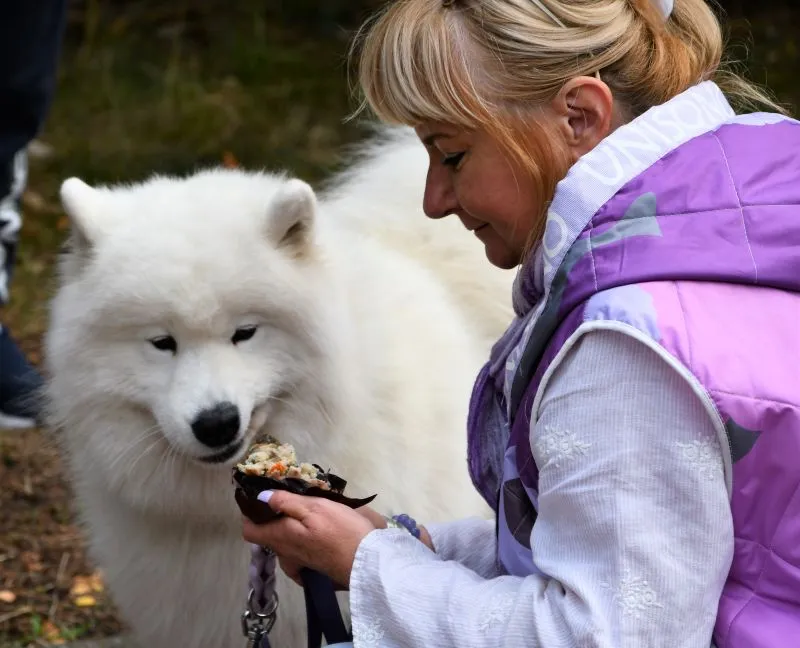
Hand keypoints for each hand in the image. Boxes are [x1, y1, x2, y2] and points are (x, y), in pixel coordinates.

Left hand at [242, 490, 376, 588]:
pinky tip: (315, 535)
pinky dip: (301, 543)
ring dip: (290, 529)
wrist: (368, 564)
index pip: (249, 530)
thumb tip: (261, 497)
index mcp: (281, 537)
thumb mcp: (315, 507)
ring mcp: (298, 565)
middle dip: (274, 518)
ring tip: (307, 513)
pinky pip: (298, 555)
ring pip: (284, 544)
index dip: (250, 513)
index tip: (259, 497)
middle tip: (291, 499)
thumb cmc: (342, 531)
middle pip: (268, 536)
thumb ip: (285, 502)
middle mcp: (285, 554)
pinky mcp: (312, 571)